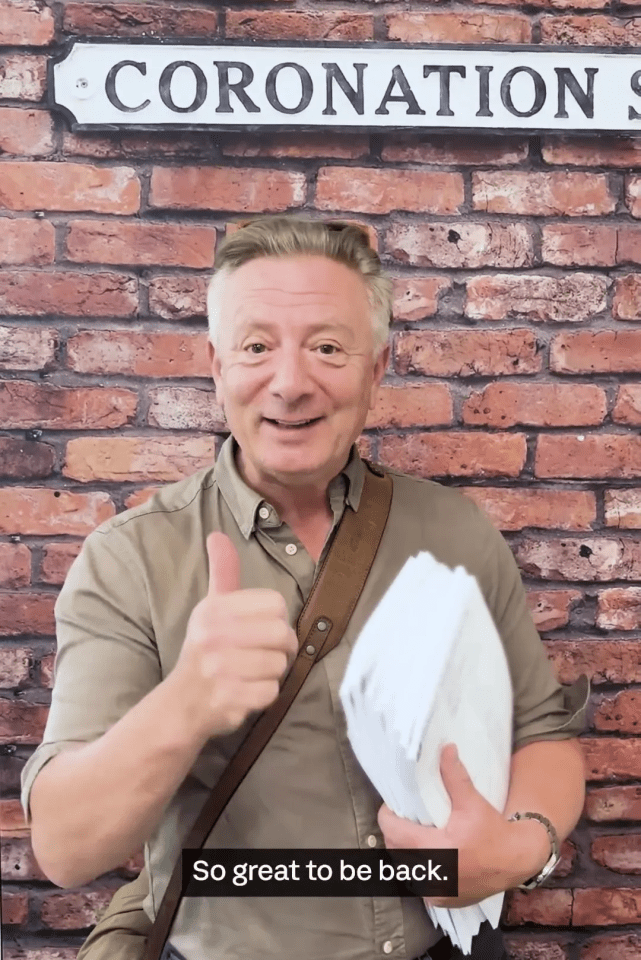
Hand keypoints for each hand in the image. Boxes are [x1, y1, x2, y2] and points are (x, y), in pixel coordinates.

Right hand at [170, 532, 298, 739]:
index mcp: (214, 609)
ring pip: (280, 664)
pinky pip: (271, 691)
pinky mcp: (230, 698)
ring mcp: (221, 669)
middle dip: (280, 648)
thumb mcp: (211, 607)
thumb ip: (223, 572)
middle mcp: (214, 636)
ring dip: (272, 672)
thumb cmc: (205, 649)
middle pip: (283, 634)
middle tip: (262, 653)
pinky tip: (245, 691)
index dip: (275, 618)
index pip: (276, 604)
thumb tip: (218, 535)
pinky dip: (264, 694)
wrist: (181, 702)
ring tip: (251, 672)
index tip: (260, 629)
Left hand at [377, 743, 519, 908]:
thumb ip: (455, 776)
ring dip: (403, 851)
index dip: (388, 816)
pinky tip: (425, 856)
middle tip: (404, 817)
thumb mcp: (472, 802)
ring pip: (403, 868)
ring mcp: (434, 892)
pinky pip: (416, 883)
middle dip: (395, 831)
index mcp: (435, 850)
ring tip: (412, 834)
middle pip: (394, 849)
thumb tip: (446, 748)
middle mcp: (431, 875)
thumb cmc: (493, 831)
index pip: (392, 831)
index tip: (393, 806)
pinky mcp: (441, 900)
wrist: (516, 862)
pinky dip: (416, 869)